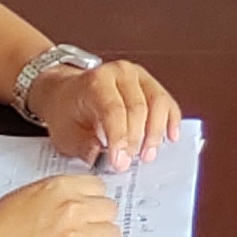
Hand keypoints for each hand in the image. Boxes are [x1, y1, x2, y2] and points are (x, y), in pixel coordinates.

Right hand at [0, 172, 118, 236]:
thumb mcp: (26, 195)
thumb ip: (57, 194)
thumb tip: (79, 200)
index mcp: (59, 188)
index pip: (101, 187)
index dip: (94, 201)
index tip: (90, 210)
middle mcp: (70, 210)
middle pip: (110, 212)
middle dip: (99, 222)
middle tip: (86, 231)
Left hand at [31, 53, 180, 173]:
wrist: (65, 91)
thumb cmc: (65, 109)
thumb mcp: (65, 133)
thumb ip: (83, 146)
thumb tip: (100, 157)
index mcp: (96, 81)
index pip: (114, 110)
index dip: (119, 139)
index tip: (119, 162)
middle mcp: (119, 73)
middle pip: (138, 108)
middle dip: (136, 140)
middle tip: (128, 163)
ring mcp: (138, 76)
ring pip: (158, 102)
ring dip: (155, 132)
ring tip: (147, 154)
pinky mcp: (149, 83)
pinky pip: (166, 101)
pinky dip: (171, 120)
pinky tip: (170, 136)